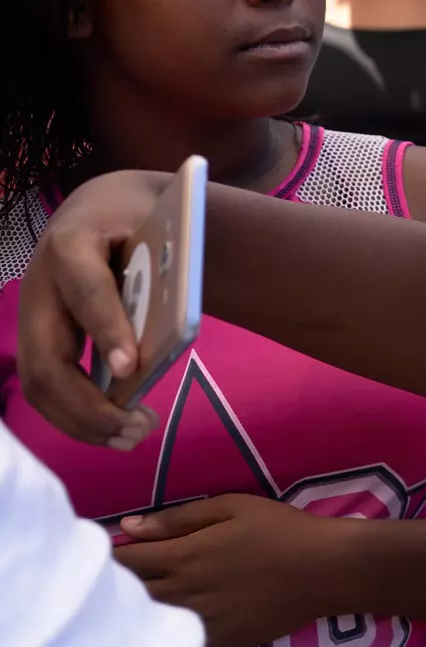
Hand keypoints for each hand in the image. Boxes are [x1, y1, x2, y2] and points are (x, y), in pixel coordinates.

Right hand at [16, 170, 171, 449]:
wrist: (99, 208)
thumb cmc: (138, 220)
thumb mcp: (156, 230)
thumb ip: (162, 275)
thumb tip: (173, 331)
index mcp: (72, 245)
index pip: (86, 292)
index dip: (106, 331)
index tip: (130, 368)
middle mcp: (40, 285)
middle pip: (47, 359)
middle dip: (89, 405)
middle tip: (139, 429)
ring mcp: (31, 315)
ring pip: (39, 382)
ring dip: (83, 421)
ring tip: (132, 437)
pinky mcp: (35, 336)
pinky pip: (45, 385)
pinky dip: (77, 415)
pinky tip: (115, 429)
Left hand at [114, 494, 340, 646]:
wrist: (325, 570)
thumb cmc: (281, 529)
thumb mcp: (233, 507)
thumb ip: (179, 518)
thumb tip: (128, 527)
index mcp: (185, 555)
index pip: (126, 559)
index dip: (109, 556)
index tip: (102, 553)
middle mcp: (185, 591)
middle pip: (130, 595)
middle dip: (114, 587)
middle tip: (109, 582)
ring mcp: (200, 621)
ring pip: (149, 622)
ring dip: (135, 614)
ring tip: (128, 609)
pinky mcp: (218, 643)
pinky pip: (177, 644)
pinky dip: (163, 637)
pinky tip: (162, 632)